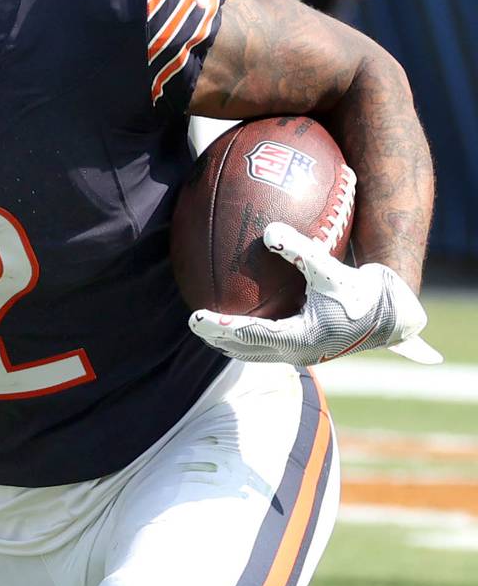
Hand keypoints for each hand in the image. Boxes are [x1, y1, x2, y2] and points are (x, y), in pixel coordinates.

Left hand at [189, 222, 442, 366]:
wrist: (393, 316)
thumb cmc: (363, 292)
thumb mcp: (330, 269)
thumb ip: (300, 250)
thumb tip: (269, 231)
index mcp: (300, 338)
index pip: (249, 334)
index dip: (219, 327)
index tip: (195, 317)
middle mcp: (298, 352)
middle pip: (245, 349)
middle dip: (217, 337)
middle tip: (192, 322)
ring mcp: (302, 354)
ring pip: (255, 352)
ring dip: (230, 342)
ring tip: (208, 328)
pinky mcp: (307, 349)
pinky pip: (268, 346)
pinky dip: (248, 338)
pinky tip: (237, 322)